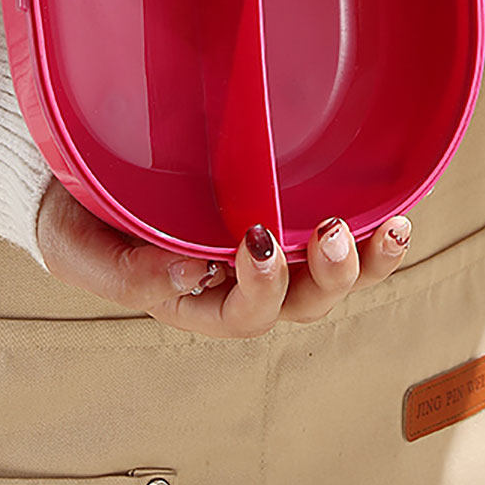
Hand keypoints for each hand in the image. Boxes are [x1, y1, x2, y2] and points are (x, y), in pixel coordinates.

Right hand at [36, 177, 411, 336]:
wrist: (90, 170)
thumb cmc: (89, 218)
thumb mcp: (85, 249)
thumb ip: (126, 270)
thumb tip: (186, 275)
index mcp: (203, 300)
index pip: (248, 314)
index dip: (263, 290)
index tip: (254, 241)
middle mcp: (250, 278)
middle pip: (309, 299)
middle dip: (332, 275)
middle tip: (332, 235)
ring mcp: (280, 242)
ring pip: (339, 269)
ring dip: (370, 257)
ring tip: (391, 229)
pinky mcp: (295, 200)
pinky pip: (346, 224)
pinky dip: (375, 220)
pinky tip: (398, 206)